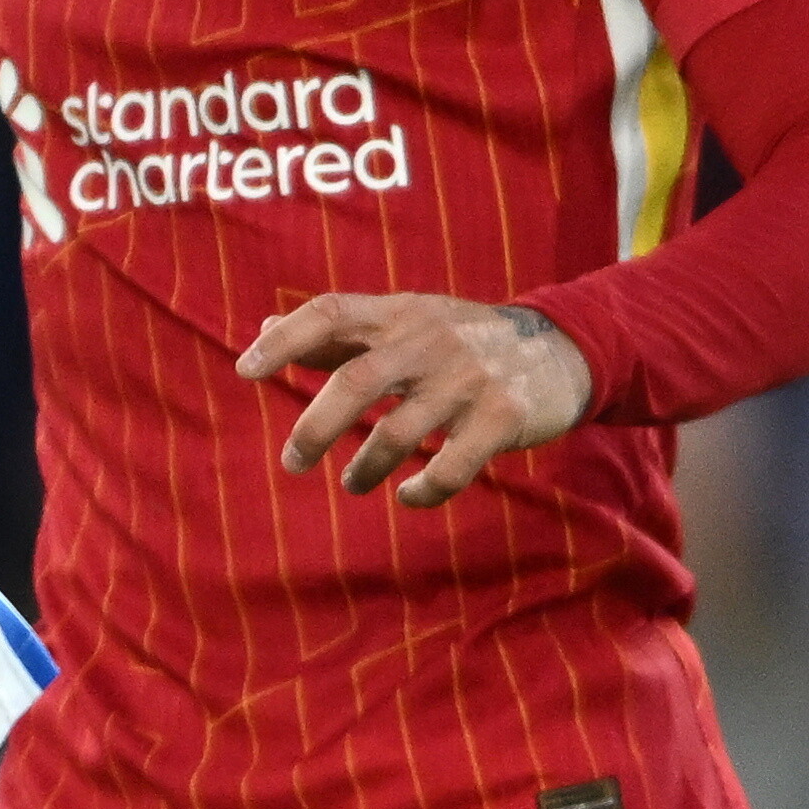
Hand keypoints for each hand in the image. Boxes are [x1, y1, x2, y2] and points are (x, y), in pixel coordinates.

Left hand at [246, 290, 593, 503]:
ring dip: (365, 468)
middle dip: (314, 427)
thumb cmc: (463, 339)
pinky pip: (449, 468)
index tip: (245, 370)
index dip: (284, 340)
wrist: (562, 349)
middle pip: (355, 381)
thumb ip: (338, 329)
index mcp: (400, 313)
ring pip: (397, 434)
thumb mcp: (406, 319)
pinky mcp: (500, 419)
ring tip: (354, 483)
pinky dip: (422, 491)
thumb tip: (262, 328)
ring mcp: (467, 380)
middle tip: (293, 460)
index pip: (331, 312)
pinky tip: (410, 495)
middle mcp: (429, 341)